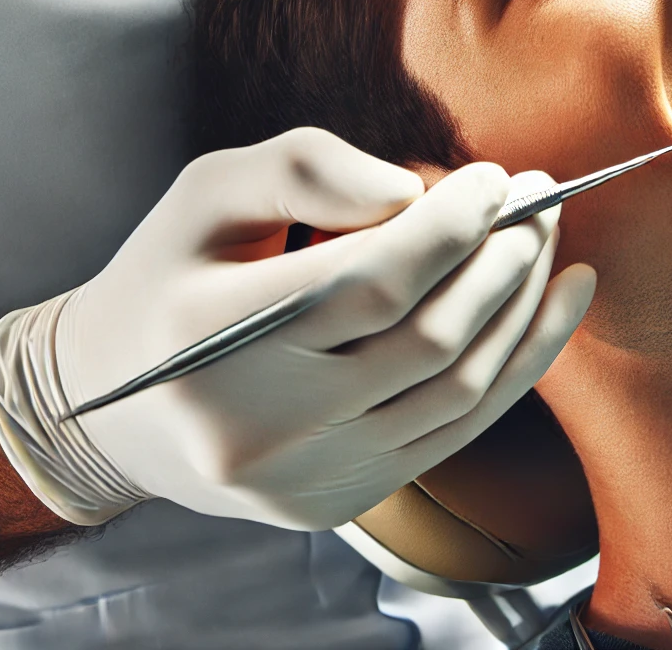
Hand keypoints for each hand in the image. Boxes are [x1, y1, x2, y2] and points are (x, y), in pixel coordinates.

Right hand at [0, 128, 593, 529]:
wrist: (114, 407)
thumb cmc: (173, 278)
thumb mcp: (209, 193)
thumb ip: (306, 169)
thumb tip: (412, 192)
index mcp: (207, 337)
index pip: (368, 282)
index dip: (452, 227)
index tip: (495, 179)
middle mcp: (256, 424)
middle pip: (428, 338)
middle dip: (503, 258)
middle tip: (536, 199)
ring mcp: (302, 475)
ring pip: (459, 389)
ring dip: (523, 306)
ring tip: (544, 241)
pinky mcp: (338, 502)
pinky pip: (458, 430)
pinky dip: (519, 363)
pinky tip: (556, 302)